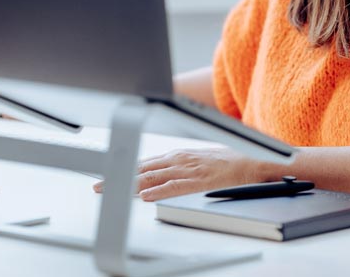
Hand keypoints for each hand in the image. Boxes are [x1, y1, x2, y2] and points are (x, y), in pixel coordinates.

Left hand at [92, 146, 257, 201]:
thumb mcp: (196, 158)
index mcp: (178, 154)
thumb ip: (177, 165)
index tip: (105, 173)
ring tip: (112, 190)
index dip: (122, 168)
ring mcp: (189, 169)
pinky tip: (145, 196)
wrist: (251, 160)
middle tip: (98, 185)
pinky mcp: (200, 180)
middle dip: (118, 177)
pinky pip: (176, 187)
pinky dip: (159, 191)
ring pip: (154, 178)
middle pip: (143, 169)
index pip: (144, 162)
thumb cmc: (226, 160)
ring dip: (130, 185)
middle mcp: (179, 159)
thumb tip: (159, 174)